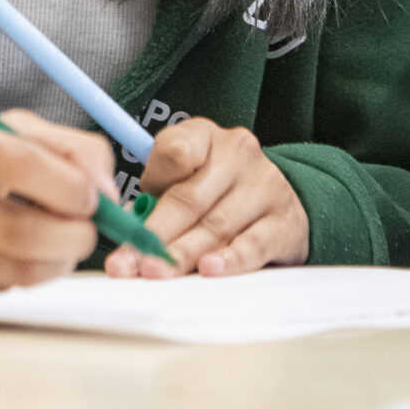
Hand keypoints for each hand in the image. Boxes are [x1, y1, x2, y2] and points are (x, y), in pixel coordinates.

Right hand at [0, 109, 113, 300]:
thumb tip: (106, 190)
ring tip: (62, 242)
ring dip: (56, 261)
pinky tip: (11, 252)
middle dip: (74, 235)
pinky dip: (18, 274)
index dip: (67, 184)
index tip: (91, 194)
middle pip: (18, 230)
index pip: (13, 161)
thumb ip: (56, 145)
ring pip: (11, 270)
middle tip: (90, 228)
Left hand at [103, 116, 306, 278]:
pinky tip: (208, 270)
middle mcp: (238, 154)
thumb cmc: (218, 190)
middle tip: (132, 262)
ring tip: (158, 271)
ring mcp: (266, 186)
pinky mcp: (285, 221)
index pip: (174, 151)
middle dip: (155, 235)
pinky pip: (254, 244)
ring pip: (216, 226)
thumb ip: (157, 198)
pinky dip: (229, 260)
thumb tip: (123, 227)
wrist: (278, 201)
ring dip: (183, 254)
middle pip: (189, 198)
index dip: (149, 185)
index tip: (126, 218)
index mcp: (205, 136)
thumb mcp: (187, 178)